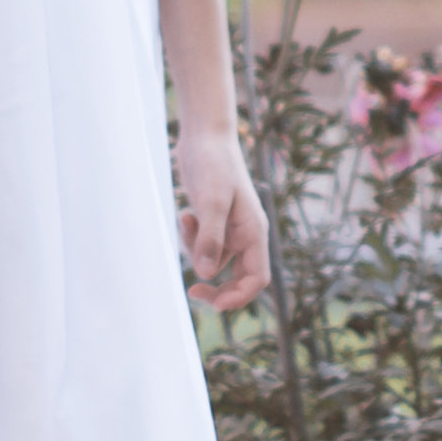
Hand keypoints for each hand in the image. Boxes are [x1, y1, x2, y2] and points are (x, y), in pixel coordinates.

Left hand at [175, 128, 270, 313]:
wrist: (204, 136)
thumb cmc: (213, 164)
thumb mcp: (211, 201)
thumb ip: (210, 238)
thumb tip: (205, 275)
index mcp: (254, 232)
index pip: (256, 279)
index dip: (239, 297)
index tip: (215, 304)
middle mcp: (245, 234)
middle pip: (237, 278)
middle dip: (215, 287)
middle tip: (191, 291)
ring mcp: (229, 229)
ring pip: (213, 262)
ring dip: (194, 251)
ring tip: (186, 221)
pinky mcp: (213, 221)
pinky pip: (201, 245)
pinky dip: (190, 237)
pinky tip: (185, 214)